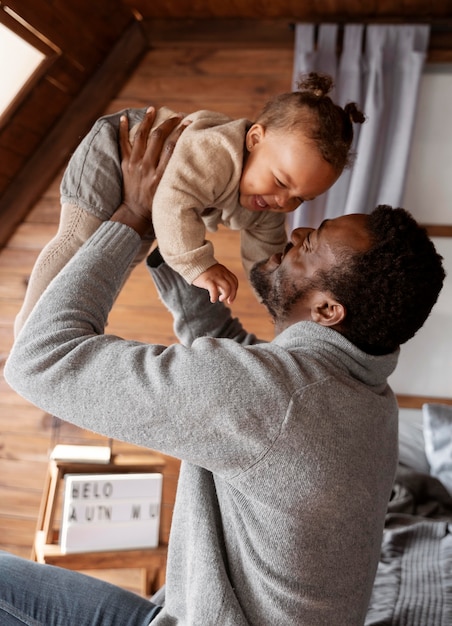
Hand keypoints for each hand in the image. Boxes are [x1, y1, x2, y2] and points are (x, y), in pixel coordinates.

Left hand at [111, 107, 183, 236]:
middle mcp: (148, 167)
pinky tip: (124, 117)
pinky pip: (122, 143)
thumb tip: (192, 161)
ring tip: (152, 109)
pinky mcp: (125, 165)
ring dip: (147, 120)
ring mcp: (135, 165)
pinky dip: (123, 129)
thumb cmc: (157, 206)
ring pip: (141, 136)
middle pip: (158, 138)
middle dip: (169, 123)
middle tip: (177, 116)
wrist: (135, 214)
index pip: (173, 147)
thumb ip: (178, 177)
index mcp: (161, 175)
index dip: (181, 132)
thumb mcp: (171, 192)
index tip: (189, 123)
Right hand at [193, 263, 238, 303]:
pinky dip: (215, 296)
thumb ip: (220, 281)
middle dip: (232, 295)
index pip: (234, 281)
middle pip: (232, 285)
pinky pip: (214, 289)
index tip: (230, 298)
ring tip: (220, 299)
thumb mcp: (215, 274)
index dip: (234, 291)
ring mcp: (215, 276)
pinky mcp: (207, 280)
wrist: (193, 262)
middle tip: (228, 301)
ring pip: (227, 287)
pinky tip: (213, 300)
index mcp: (224, 271)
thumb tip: (223, 293)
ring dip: (226, 295)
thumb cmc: (202, 271)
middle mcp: (222, 273)